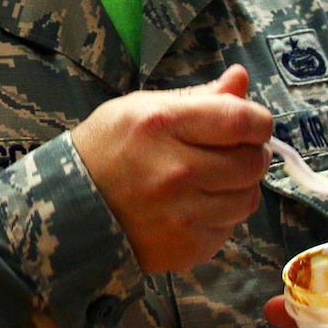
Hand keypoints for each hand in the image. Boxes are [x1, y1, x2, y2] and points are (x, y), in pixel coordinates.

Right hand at [69, 64, 272, 271]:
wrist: (69, 209)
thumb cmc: (108, 149)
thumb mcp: (143, 108)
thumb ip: (197, 97)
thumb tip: (240, 79)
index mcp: (162, 125)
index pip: (241, 121)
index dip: (258, 121)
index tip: (252, 124)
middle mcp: (176, 172)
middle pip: (252, 162)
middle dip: (251, 154)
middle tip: (233, 153)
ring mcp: (182, 215)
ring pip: (248, 199)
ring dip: (239, 187)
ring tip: (213, 181)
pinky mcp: (187, 248)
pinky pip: (229, 229)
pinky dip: (220, 217)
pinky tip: (195, 207)